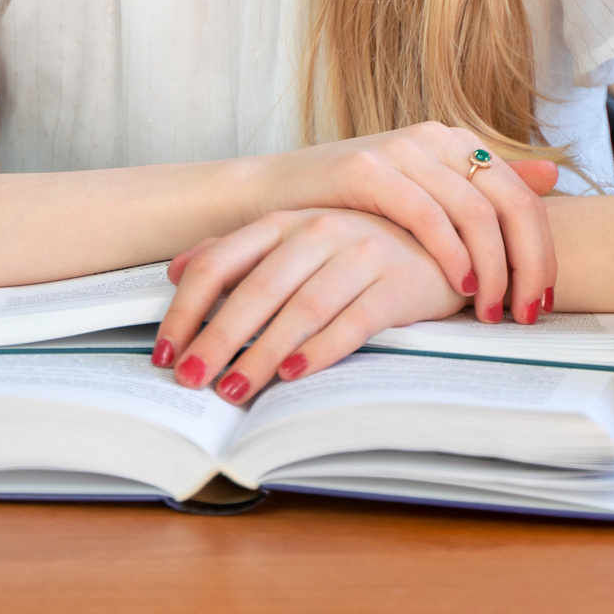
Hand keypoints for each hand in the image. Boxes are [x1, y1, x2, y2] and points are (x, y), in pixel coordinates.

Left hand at [154, 209, 471, 402]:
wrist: (447, 240)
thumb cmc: (359, 247)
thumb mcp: (294, 240)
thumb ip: (237, 252)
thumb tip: (175, 270)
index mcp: (285, 222)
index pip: (220, 263)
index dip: (188, 309)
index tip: (166, 351)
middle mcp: (319, 231)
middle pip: (256, 290)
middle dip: (217, 341)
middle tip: (190, 382)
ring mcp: (361, 254)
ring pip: (300, 310)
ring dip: (262, 355)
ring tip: (233, 391)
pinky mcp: (398, 283)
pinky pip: (353, 322)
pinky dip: (320, 351)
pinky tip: (293, 377)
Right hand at [250, 125, 557, 327]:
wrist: (272, 196)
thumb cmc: (352, 207)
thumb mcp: (425, 195)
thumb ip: (483, 186)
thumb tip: (553, 177)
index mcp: (457, 143)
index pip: (523, 198)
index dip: (543, 252)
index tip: (544, 302)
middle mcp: (437, 138)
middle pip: (510, 204)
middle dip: (528, 265)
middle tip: (526, 314)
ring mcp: (403, 149)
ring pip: (476, 212)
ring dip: (494, 269)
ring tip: (491, 312)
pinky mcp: (369, 168)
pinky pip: (428, 214)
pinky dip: (451, 253)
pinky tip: (459, 285)